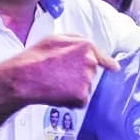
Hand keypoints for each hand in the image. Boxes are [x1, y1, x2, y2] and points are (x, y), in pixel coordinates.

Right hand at [0, 34, 119, 108]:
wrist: (25, 77)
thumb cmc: (37, 57)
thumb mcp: (56, 38)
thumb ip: (76, 41)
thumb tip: (91, 49)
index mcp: (86, 47)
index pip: (102, 57)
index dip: (108, 63)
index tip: (114, 68)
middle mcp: (90, 63)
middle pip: (90, 73)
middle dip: (78, 75)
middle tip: (58, 75)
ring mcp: (87, 80)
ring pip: (84, 87)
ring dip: (73, 89)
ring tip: (55, 83)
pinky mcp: (81, 96)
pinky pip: (79, 101)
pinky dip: (70, 101)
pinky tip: (57, 94)